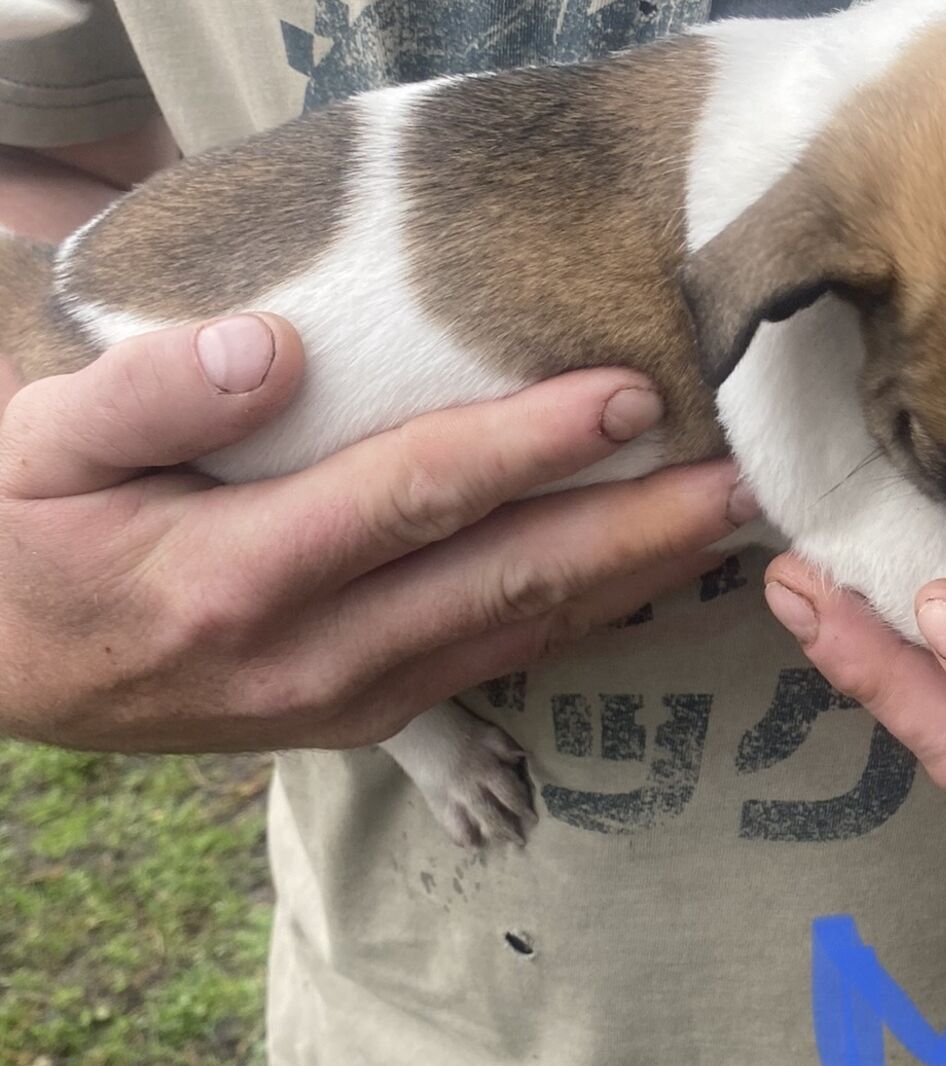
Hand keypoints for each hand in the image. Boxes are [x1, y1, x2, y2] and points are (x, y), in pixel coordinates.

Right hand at [0, 314, 750, 753]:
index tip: (631, 395)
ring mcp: (345, 701)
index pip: (415, 496)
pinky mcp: (361, 716)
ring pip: (520, 634)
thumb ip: (148, 393)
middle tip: (752, 483)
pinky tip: (646, 582)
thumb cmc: (16, 536)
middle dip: (639, 531)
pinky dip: (581, 620)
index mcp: (235, 579)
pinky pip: (495, 663)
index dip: (530, 445)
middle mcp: (312, 657)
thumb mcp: (32, 446)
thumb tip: (273, 348)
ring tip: (734, 530)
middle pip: (507, 580)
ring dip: (634, 582)